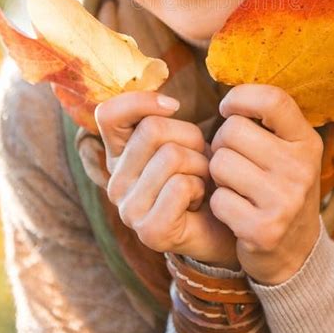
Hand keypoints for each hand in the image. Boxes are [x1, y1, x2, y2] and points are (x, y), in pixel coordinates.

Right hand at [95, 91, 238, 266]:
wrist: (225, 223)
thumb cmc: (203, 175)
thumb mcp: (182, 139)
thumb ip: (162, 119)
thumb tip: (169, 103)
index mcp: (118, 157)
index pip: (108, 115)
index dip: (141, 101)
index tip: (174, 106)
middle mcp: (115, 183)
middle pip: (152, 129)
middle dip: (190, 138)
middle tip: (198, 160)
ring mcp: (129, 210)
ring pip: (170, 155)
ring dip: (200, 164)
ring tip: (201, 181)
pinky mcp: (149, 231)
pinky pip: (181, 185)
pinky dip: (200, 187)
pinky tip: (199, 201)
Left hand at [209, 84, 322, 284]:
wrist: (296, 251)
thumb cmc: (280, 187)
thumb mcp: (289, 151)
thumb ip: (268, 122)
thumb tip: (230, 94)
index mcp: (307, 142)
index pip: (273, 100)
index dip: (241, 97)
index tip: (229, 109)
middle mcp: (301, 168)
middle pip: (233, 130)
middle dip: (221, 142)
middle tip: (232, 159)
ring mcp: (285, 200)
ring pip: (220, 162)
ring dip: (218, 174)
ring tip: (234, 184)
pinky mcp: (265, 229)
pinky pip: (218, 199)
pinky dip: (219, 204)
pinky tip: (235, 211)